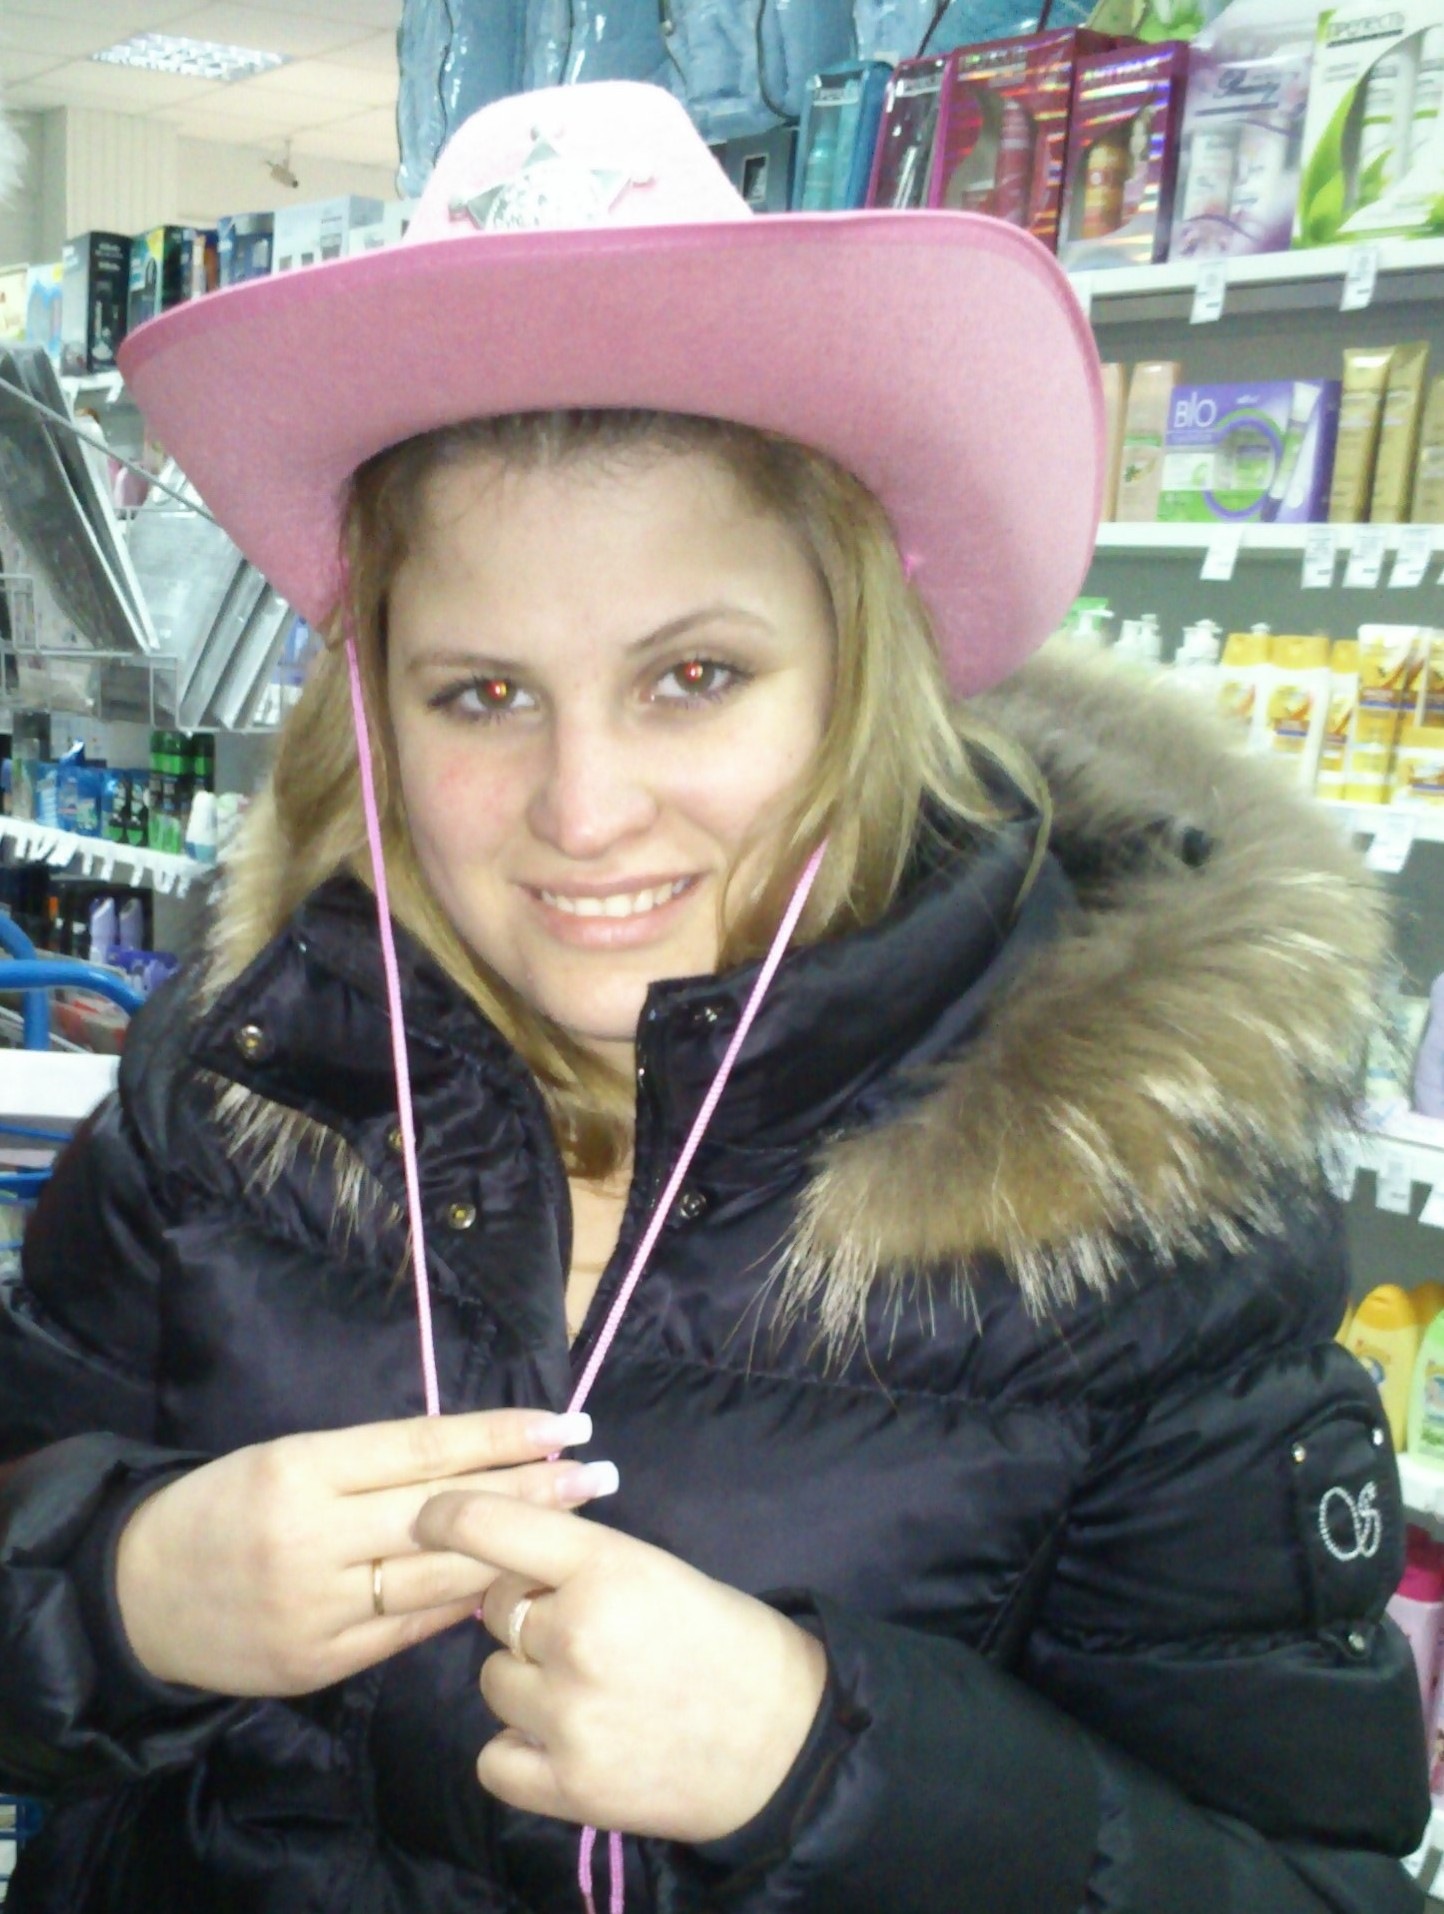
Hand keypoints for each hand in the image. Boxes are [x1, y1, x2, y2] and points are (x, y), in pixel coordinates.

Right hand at [116, 1409, 614, 1696]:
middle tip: (601, 1474)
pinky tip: (514, 1583)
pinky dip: (462, 1602)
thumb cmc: (220, 1507)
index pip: (424, 1448)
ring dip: (517, 1551)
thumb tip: (475, 1462)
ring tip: (579, 1524)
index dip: (501, 1436)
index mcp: (301, 1468)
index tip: (568, 1423)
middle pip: (444, 1512)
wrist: (133, 1597)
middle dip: (532, 1492)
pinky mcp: (319, 1664)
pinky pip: (409, 1630)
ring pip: (437, 1577)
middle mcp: (312, 1537)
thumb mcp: (285, 1459)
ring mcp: (316, 1609)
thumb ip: (371, 1465)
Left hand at [413, 1490, 828, 1843]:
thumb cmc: (724, 1638)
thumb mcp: (656, 1569)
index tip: (428, 1516)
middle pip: (495, 1609)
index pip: (490, 1527)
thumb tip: (505, 1549)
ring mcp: (567, 1715)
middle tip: (580, 1630)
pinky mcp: (568, 1785)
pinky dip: (519, 1750)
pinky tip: (561, 1740)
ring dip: (525, 1682)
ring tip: (586, 1689)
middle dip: (524, 1613)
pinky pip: (494, 1757)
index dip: (446, 1516)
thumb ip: (580, 1560)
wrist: (783, 1739)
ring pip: (492, 1680)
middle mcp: (575, 1636)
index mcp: (606, 1568)